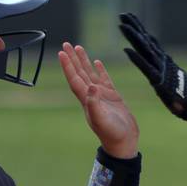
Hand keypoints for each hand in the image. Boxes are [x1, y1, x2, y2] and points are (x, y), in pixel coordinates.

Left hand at [58, 43, 139, 158]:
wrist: (124, 141)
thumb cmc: (112, 133)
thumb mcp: (102, 120)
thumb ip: (95, 104)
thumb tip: (91, 86)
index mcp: (86, 99)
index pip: (74, 79)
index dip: (68, 66)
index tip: (62, 53)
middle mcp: (91, 95)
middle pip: (79, 73)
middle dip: (72, 59)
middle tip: (66, 44)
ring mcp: (102, 95)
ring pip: (90, 74)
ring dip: (83, 61)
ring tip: (78, 48)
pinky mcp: (112, 96)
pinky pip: (104, 79)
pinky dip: (100, 70)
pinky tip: (97, 62)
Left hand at [117, 12, 186, 126]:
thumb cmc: (185, 94)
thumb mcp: (175, 77)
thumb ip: (168, 68)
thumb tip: (165, 62)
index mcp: (163, 61)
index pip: (148, 41)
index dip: (139, 29)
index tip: (130, 18)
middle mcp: (161, 61)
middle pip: (145, 41)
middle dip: (134, 27)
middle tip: (123, 14)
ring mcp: (160, 69)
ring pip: (144, 49)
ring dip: (133, 37)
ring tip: (122, 25)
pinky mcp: (159, 80)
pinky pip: (145, 67)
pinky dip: (136, 58)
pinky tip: (126, 50)